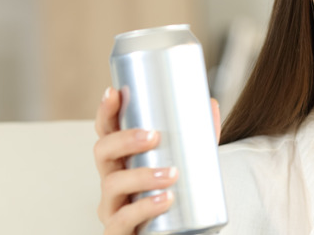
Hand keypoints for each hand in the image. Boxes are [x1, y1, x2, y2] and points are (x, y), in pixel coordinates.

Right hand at [93, 87, 221, 233]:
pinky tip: (164, 200)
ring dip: (141, 175)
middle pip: (102, 152)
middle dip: (125, 140)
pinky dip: (144, 208)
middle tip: (153, 136)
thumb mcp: (188, 165)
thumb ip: (200, 137)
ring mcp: (112, 208)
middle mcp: (112, 181)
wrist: (181, 234)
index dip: (105, 112)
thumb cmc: (176, 198)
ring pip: (112, 185)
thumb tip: (211, 102)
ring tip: (171, 173)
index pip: (107, 132)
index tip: (114, 93)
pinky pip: (122, 220)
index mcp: (124, 161)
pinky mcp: (118, 232)